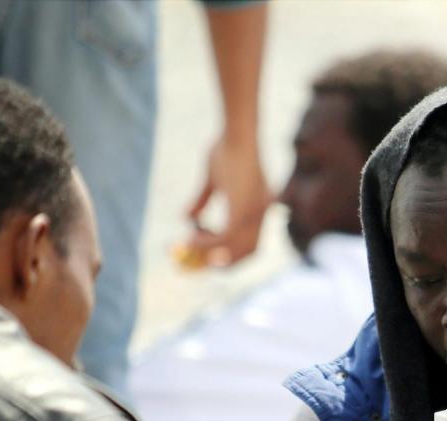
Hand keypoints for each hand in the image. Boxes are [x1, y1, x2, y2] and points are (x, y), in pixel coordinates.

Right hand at [177, 134, 268, 267]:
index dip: (232, 256)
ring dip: (209, 253)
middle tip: (196, 263)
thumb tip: (185, 218)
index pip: (252, 245)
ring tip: (185, 245)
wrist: (238, 131)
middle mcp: (262, 215)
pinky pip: (224, 238)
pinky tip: (189, 238)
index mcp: (260, 208)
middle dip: (221, 263)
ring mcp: (255, 214)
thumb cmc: (226, 146)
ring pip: (234, 249)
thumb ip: (202, 201)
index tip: (209, 259)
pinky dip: (206, 243)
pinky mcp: (243, 210)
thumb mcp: (212, 179)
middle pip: (247, 253)